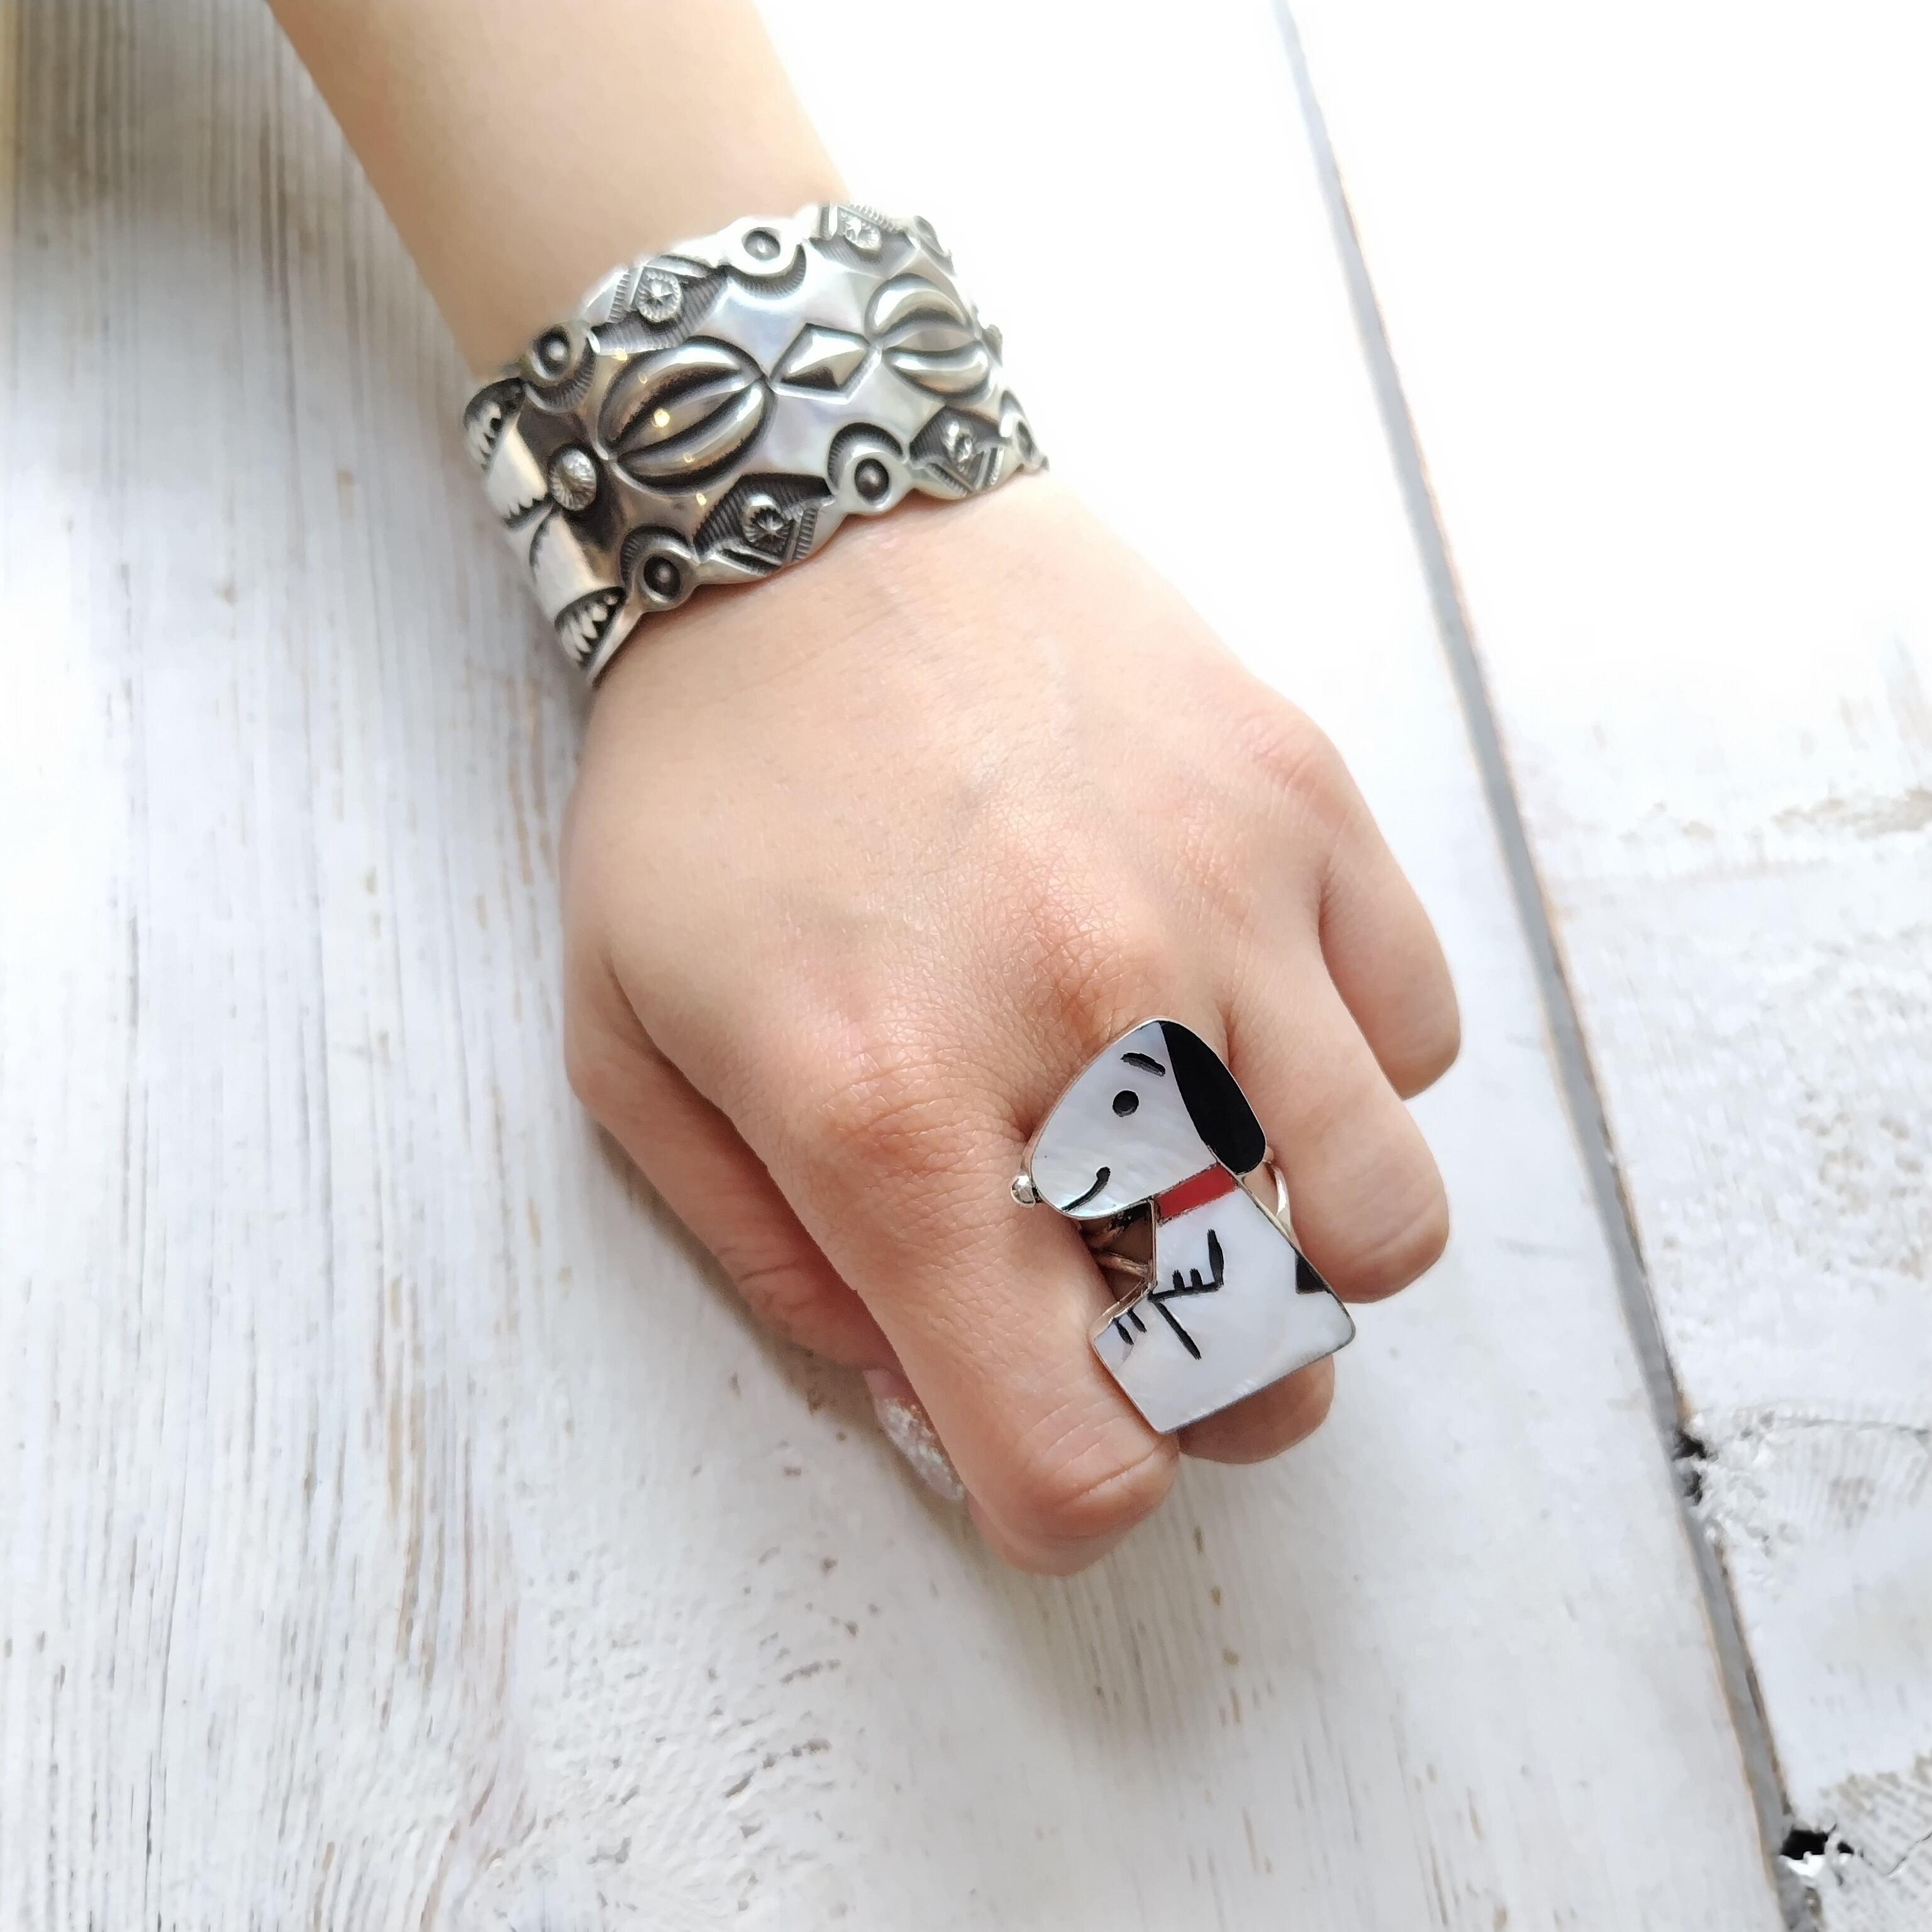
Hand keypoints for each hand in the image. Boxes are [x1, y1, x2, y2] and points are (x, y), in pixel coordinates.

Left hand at [563, 477, 1458, 1572]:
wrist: (803, 516)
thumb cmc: (706, 793)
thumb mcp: (632, 1047)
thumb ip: (771, 1265)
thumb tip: (924, 1387)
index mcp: (888, 1116)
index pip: (1071, 1455)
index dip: (1071, 1497)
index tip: (1053, 1437)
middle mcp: (1083, 1026)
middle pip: (1261, 1366)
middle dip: (1208, 1382)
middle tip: (1144, 1294)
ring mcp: (1219, 905)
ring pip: (1388, 1220)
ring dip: (1315, 1247)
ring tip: (1223, 1160)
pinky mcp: (1303, 800)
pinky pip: (1420, 1034)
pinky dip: (1352, 1067)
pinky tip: (1247, 1005)